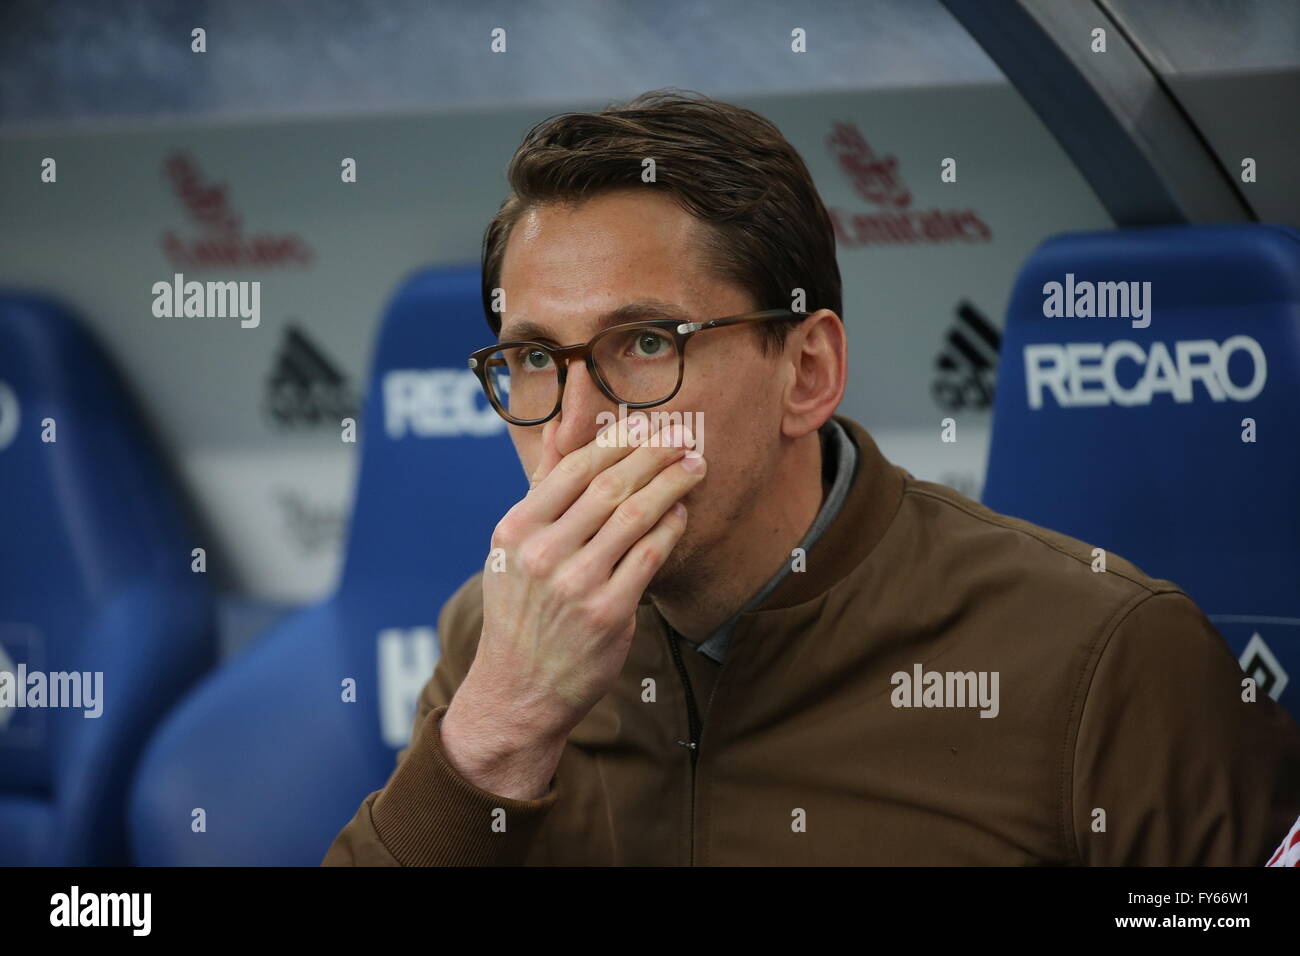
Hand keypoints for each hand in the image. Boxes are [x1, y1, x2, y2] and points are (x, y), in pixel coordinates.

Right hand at [441, 415, 705, 798]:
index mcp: (515, 530)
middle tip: (683, 435)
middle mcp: (542, 553)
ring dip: (671, 484)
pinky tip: (682, 512)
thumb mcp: (511, 550)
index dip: (618, 440)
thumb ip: (540, 489)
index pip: (574, 469)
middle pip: (610, 487)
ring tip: (695, 466)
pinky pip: (649, 556)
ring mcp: (576, 584)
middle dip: (654, 454)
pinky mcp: (608, 613)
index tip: (648, 423)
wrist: (518, 691)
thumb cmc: (520, 613)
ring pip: (635, 516)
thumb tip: (558, 430)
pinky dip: (670, 528)